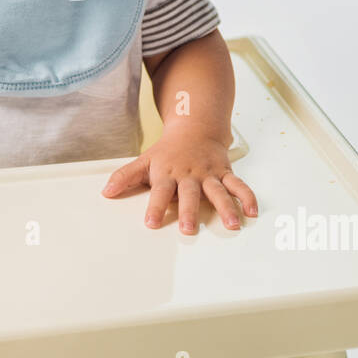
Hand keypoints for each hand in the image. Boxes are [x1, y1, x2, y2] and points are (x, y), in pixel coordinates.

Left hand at [101, 132, 258, 231]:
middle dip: (189, 211)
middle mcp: (190, 175)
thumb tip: (106, 191)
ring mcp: (209, 174)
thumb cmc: (168, 151)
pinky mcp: (225, 172)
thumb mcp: (144, 161)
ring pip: (218, 191)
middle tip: (189, 229)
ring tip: (232, 225)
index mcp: (168, 174)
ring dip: (225, 207)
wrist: (194, 127)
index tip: (151, 222)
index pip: (160, 192)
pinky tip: (251, 212)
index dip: (156, 207)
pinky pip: (238, 185)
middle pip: (190, 194)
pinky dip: (247, 197)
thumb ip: (126, 177)